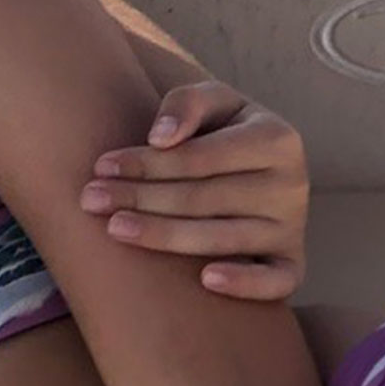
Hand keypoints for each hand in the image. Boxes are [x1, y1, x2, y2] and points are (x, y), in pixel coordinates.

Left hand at [80, 79, 307, 301]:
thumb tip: (160, 139)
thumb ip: (186, 104)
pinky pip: (277, 282)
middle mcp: (291, 184)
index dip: (148, 163)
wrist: (257, 169)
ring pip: (225, 239)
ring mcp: (293, 228)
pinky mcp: (292, 264)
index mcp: (277, 138)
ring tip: (115, 229)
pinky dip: (247, 283)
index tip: (101, 166)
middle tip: (91, 200)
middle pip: (204, 198)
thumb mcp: (211, 102)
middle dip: (142, 198)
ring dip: (165, 236)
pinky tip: (205, 280)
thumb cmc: (221, 131)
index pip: (201, 156)